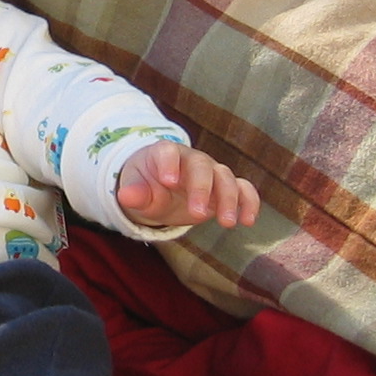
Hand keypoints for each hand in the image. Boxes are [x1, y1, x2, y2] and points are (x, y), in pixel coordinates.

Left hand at [114, 142, 259, 230]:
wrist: (160, 188)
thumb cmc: (146, 184)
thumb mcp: (136, 189)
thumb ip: (134, 193)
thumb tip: (126, 196)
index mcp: (165, 154)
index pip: (168, 152)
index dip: (170, 164)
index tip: (168, 181)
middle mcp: (192, 159)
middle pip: (201, 166)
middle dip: (201, 188)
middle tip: (197, 213)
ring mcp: (211, 172)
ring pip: (225, 177)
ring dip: (229, 199)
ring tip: (226, 223)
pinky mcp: (225, 187)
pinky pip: (244, 189)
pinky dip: (249, 201)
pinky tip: (248, 220)